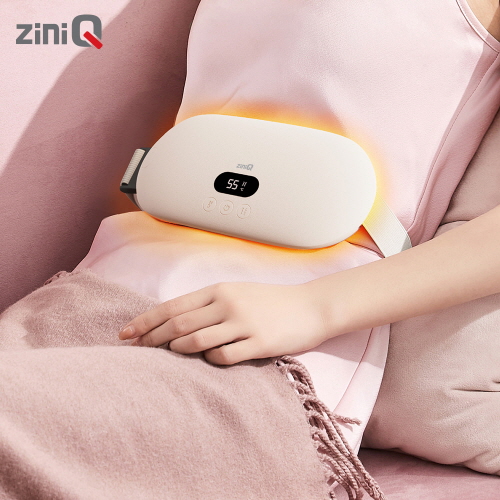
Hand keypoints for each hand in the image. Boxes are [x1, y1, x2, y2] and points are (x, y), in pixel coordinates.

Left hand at [118, 281, 333, 364]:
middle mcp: (227, 304)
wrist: (311, 307)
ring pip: (196, 340)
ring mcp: (243, 323)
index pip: (173, 306)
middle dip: (152, 339)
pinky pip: (223, 356)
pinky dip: (210, 359)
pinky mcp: (258, 343)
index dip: (145, 320)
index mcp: (219, 290)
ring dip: (178, 349)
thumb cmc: (271, 301)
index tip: (125, 333)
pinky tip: (210, 359)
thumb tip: (176, 322)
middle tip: (135, 350)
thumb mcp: (238, 293)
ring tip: (168, 356)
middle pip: (178, 324)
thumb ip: (209, 304)